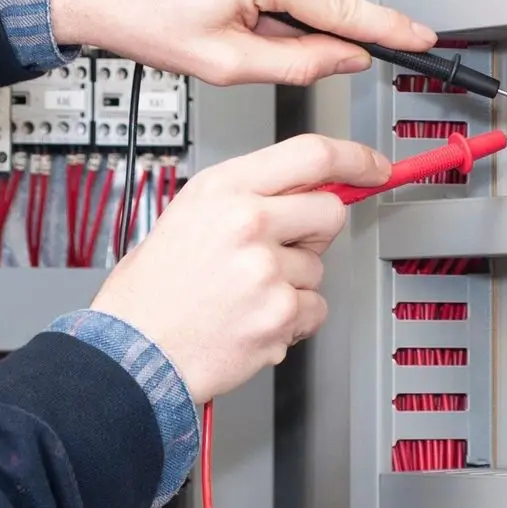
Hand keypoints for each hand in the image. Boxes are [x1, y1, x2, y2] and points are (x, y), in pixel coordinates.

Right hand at [90, 134, 389, 399]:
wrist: (133, 352)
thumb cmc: (151, 292)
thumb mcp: (187, 215)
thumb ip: (246, 196)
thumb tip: (302, 188)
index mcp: (223, 190)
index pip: (311, 155)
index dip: (354, 158)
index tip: (373, 166)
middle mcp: (247, 223)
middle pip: (329, 211)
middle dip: (314, 233)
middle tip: (278, 251)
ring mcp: (266, 270)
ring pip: (318, 268)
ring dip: (293, 284)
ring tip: (244, 296)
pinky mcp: (279, 314)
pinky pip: (314, 309)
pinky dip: (292, 321)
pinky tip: (251, 319)